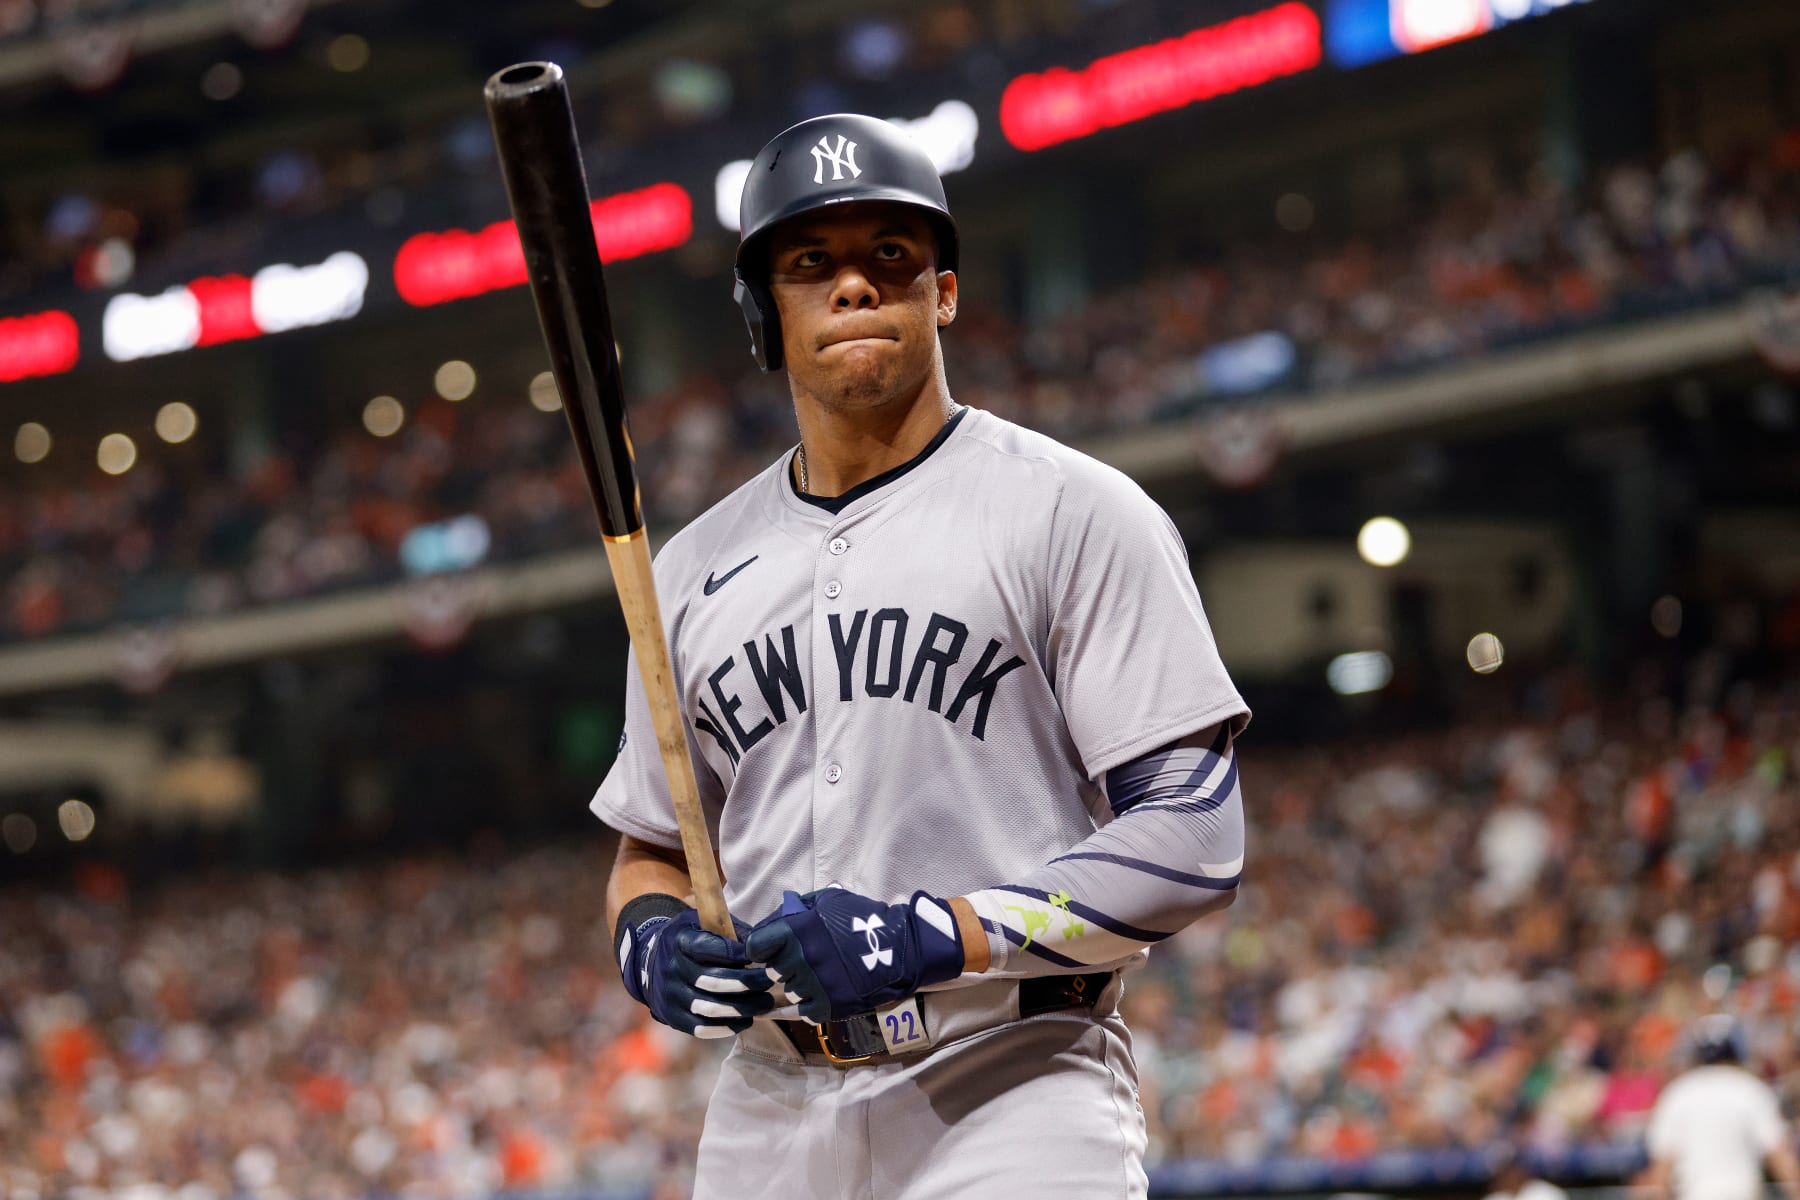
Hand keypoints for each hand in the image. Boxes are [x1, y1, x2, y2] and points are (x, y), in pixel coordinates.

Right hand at [618, 908, 775, 1038]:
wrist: (652, 962)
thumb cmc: (689, 941)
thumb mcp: (702, 924)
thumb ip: (729, 930)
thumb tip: (759, 942)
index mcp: (680, 941)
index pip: (709, 947)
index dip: (737, 953)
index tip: (758, 956)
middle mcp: (672, 968)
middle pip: (714, 980)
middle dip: (747, 983)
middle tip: (768, 983)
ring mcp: (670, 994)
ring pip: (710, 1007)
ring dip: (742, 1008)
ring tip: (763, 1004)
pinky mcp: (671, 1016)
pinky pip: (700, 1028)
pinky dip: (725, 1027)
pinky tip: (744, 1021)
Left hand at [745, 888, 964, 1023]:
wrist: (898, 949)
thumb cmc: (861, 919)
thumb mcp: (828, 900)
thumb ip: (796, 909)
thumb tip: (770, 922)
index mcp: (796, 930)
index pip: (756, 946)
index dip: (762, 948)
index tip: (771, 950)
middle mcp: (799, 959)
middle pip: (772, 970)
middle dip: (784, 965)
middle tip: (804, 960)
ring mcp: (812, 985)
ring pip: (788, 990)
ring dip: (799, 984)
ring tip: (820, 974)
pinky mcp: (827, 1007)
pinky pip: (803, 1010)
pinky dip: (811, 1002)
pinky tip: (826, 990)